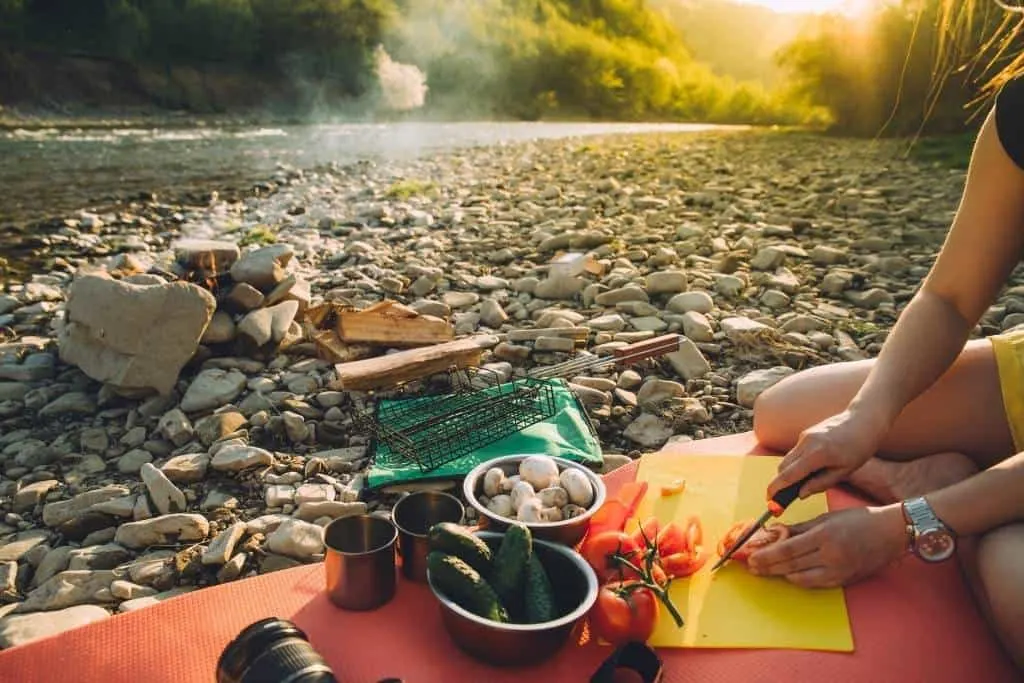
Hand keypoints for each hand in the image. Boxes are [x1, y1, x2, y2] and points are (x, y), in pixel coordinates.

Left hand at [746, 506, 907, 587]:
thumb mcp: (825, 519)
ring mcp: (838, 571)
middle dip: (767, 566)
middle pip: (790, 565)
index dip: (766, 555)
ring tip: (764, 571)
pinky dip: (798, 579)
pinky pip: (814, 583)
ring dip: (779, 575)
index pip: (787, 549)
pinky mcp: (843, 580)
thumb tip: (774, 533)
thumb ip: (799, 528)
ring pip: (800, 577)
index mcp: (824, 536)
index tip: (751, 556)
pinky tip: (787, 575)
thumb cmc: (857, 520)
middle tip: (751, 567)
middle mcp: (830, 556)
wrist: (889, 534)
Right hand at [766, 409, 886, 500]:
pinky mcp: (806, 433)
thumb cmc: (858, 448)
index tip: (769, 499)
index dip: (776, 488)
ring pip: (788, 459)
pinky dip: (797, 463)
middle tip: (783, 498)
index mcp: (816, 455)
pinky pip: (795, 452)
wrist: (862, 421)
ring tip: (802, 484)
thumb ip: (820, 484)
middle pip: (783, 468)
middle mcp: (806, 443)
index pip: (788, 475)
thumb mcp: (843, 472)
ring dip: (789, 473)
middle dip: (780, 483)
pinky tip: (811, 468)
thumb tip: (800, 494)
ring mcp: (804, 436)